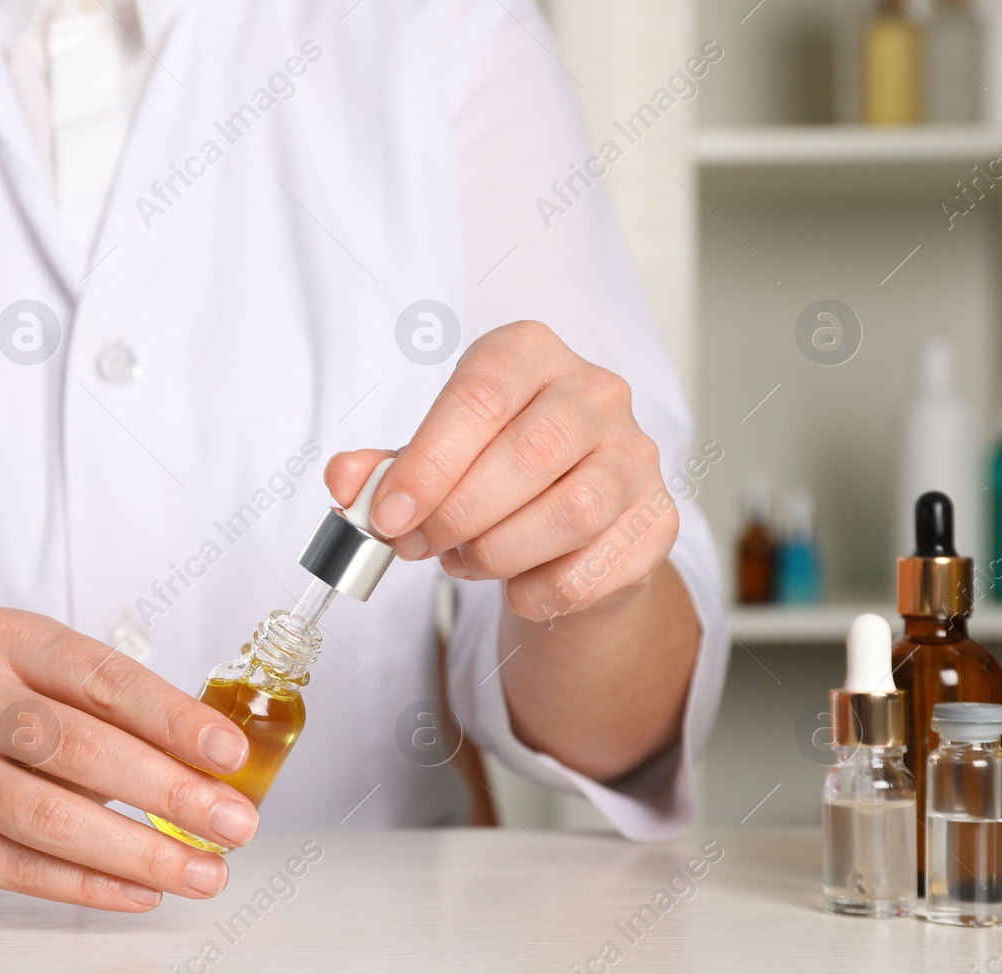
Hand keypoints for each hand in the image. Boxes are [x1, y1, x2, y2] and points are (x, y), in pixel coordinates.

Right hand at [0, 608, 258, 910]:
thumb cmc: (2, 731)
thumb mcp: (51, 694)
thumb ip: (121, 721)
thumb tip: (220, 775)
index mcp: (5, 639)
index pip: (102, 676)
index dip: (174, 717)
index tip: (231, 754)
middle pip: (80, 748)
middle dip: (170, 792)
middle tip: (235, 824)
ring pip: (51, 816)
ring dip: (141, 851)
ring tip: (205, 871)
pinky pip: (20, 867)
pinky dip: (91, 885)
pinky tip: (142, 891)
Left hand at [326, 320, 675, 621]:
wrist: (571, 526)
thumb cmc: (492, 473)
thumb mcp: (430, 458)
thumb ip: (382, 469)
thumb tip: (346, 483)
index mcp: (531, 354)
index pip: (482, 395)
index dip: (427, 463)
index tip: (387, 515)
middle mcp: (596, 393)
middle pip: (529, 453)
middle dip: (456, 513)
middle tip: (414, 545)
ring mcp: (637, 456)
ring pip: (571, 513)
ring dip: (496, 552)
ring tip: (462, 559)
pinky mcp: (656, 523)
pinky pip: (591, 571)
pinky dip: (536, 592)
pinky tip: (514, 584)